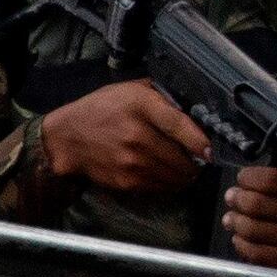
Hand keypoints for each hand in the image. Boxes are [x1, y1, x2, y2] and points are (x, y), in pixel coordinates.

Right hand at [38, 80, 208, 196]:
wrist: (67, 138)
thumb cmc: (101, 109)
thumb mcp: (131, 90)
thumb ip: (162, 96)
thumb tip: (192, 108)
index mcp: (141, 106)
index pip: (179, 125)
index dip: (199, 140)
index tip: (210, 149)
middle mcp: (137, 136)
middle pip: (181, 157)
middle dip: (195, 162)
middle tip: (199, 159)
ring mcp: (131, 162)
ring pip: (173, 176)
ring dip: (185, 175)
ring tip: (186, 169)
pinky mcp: (126, 181)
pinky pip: (159, 187)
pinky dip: (168, 184)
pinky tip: (167, 175)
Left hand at [220, 163, 276, 270]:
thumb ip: (275, 181)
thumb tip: (243, 180)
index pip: (272, 180)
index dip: (249, 178)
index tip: (242, 179)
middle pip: (258, 205)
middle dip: (238, 200)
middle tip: (232, 198)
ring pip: (254, 230)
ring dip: (236, 223)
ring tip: (231, 219)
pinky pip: (258, 254)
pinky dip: (242, 245)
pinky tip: (239, 238)